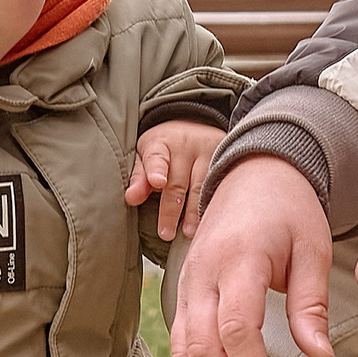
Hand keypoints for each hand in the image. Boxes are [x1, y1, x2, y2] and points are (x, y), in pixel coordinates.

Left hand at [128, 119, 223, 240]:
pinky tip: (210, 220)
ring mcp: (209, 152)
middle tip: (165, 233)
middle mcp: (186, 146)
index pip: (157, 158)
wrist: (195, 124)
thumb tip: (131, 198)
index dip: (156, 171)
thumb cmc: (165, 147)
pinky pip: (220, 186)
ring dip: (194, 212)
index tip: (158, 182)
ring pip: (201, 187)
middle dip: (171, 210)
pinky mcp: (226, 159)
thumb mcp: (146, 155)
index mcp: (160, 144)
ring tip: (188, 232)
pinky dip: (213, 204)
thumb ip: (139, 178)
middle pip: (177, 183)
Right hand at [169, 156, 335, 356]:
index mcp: (240, 258)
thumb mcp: (312, 250)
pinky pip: (179, 338)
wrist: (253, 175)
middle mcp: (204, 271)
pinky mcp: (183, 288)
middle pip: (201, 345)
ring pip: (183, 348)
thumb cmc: (289, 210)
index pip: (235, 327)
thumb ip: (311, 305)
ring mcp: (187, 280)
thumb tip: (320, 356)